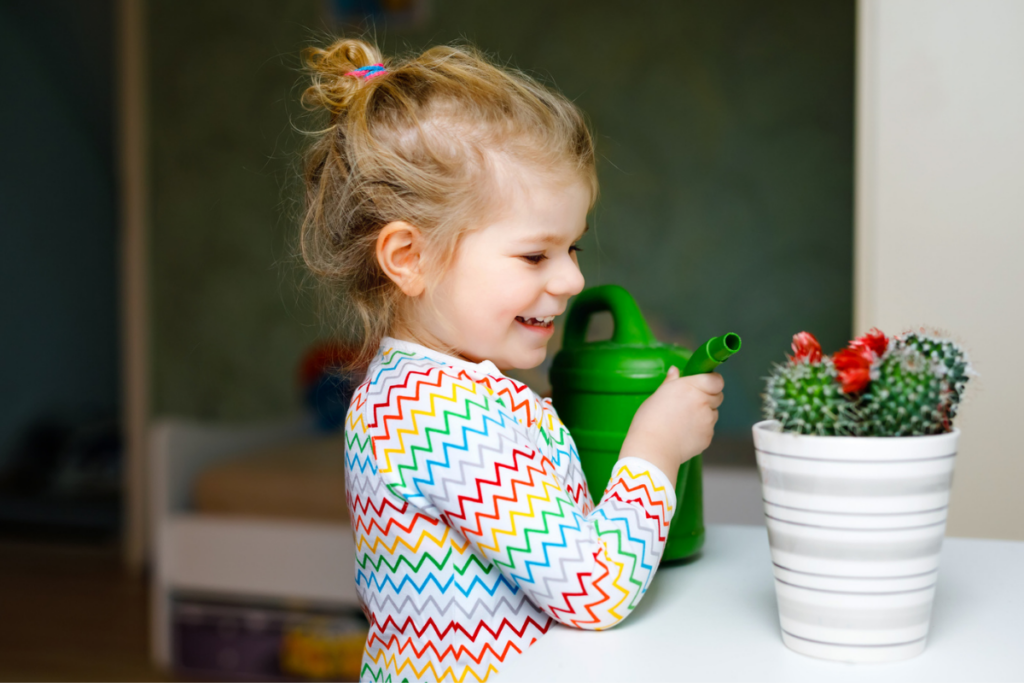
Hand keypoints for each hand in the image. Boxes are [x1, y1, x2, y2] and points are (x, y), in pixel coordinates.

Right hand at [619, 367, 723, 485]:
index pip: (716, 380)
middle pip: (718, 396)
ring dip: (704, 414)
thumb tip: (675, 371)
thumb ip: (671, 382)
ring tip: (683, 421)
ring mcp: (708, 420)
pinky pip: (708, 429)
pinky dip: (700, 430)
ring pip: (713, 414)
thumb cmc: (649, 421)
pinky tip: (684, 433)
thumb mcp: (657, 396)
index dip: (712, 381)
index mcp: (690, 387)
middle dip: (708, 397)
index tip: (705, 383)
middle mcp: (703, 401)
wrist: (652, 449)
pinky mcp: (708, 436)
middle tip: (690, 403)